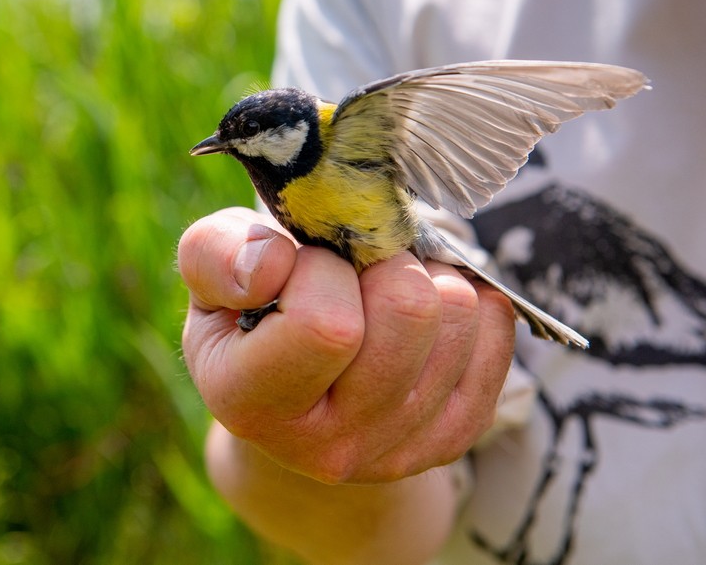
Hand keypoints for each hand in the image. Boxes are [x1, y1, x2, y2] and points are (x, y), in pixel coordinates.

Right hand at [178, 207, 515, 484]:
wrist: (288, 391)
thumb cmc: (247, 312)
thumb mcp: (209, 271)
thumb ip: (215, 254)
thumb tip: (270, 264)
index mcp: (251, 402)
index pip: (325, 323)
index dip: (317, 269)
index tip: (298, 269)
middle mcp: (326, 447)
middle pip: (409, 311)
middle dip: (384, 263)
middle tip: (353, 271)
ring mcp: (395, 451)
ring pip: (458, 315)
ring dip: (426, 278)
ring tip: (384, 290)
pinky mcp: (449, 440)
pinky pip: (496, 335)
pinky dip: (470, 302)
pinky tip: (427, 310)